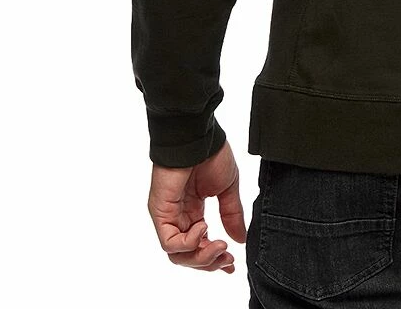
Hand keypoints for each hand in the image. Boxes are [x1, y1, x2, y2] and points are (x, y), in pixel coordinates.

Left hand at [147, 140, 247, 273]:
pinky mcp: (160, 212)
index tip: (232, 263)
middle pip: (188, 256)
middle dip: (209, 262)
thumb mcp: (228, 188)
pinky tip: (203, 228)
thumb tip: (240, 239)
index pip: (201, 245)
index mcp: (194, 211)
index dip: (215, 258)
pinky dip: (189, 243)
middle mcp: (180, 216)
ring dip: (201, 257)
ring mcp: (168, 216)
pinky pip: (169, 242)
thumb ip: (232, 215)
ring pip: (177, 255)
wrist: (199, 136)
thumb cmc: (211, 154)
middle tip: (228, 259)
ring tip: (219, 246)